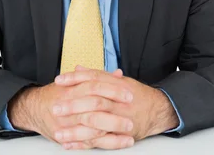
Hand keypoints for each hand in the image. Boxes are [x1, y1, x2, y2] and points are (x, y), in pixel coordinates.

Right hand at [8, 68, 135, 149]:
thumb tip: (118, 74)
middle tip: (132, 116)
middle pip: (95, 108)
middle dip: (115, 113)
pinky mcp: (66, 137)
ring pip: (93, 128)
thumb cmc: (57, 93)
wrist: (33, 108)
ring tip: (130, 132)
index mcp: (73, 89)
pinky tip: (120, 142)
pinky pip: (89, 142)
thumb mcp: (75, 81)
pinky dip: (106, 143)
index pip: (96, 86)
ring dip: (114, 131)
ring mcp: (67, 123)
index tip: (129, 94)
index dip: (113, 90)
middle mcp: (69, 105)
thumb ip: (97, 77)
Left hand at [53, 66, 178, 148]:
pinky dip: (83, 143)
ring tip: (58, 132)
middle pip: (93, 101)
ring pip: (95, 123)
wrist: (158, 110)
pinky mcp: (121, 134)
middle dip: (73, 106)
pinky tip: (70, 144)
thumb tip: (77, 68)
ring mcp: (120, 119)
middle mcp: (118, 102)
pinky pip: (100, 141)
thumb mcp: (118, 80)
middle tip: (55, 108)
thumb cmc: (136, 94)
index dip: (75, 79)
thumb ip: (97, 75)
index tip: (59, 81)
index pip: (93, 79)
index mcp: (116, 85)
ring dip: (75, 130)